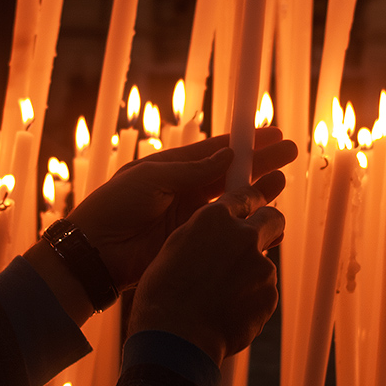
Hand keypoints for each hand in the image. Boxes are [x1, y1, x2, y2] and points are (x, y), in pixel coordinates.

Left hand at [70, 128, 295, 290]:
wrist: (94, 252)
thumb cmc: (114, 206)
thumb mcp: (151, 178)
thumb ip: (192, 170)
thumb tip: (228, 155)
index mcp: (172, 168)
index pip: (216, 151)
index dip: (245, 142)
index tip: (272, 134)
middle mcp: (185, 190)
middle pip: (231, 174)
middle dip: (261, 163)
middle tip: (291, 153)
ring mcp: (190, 217)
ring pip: (233, 202)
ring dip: (258, 192)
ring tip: (283, 183)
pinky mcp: (193, 242)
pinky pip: (224, 230)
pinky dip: (245, 223)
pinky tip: (265, 218)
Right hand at [127, 185, 284, 367]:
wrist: (176, 338)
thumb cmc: (164, 293)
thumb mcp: (175, 248)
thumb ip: (204, 233)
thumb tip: (218, 231)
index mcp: (215, 218)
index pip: (245, 195)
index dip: (252, 199)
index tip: (256, 202)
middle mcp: (243, 235)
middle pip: (273, 218)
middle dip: (269, 225)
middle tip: (258, 238)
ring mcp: (261, 265)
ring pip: (264, 262)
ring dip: (251, 273)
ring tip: (222, 296)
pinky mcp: (270, 293)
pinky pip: (264, 291)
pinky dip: (251, 299)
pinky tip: (228, 312)